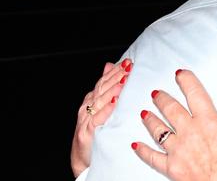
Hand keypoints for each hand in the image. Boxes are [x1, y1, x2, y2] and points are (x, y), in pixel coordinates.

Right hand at [71, 58, 131, 176]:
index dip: (115, 71)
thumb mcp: (100, 107)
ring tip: (124, 81)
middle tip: (129, 68)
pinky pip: (97, 119)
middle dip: (116, 76)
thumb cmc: (94, 132)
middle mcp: (87, 107)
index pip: (104, 81)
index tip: (128, 62)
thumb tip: (109, 65)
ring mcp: (86, 119)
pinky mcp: (87, 132)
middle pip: (103, 88)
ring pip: (100, 101)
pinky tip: (114, 103)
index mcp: (91, 100)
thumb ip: (105, 87)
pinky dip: (105, 110)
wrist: (82, 159)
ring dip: (112, 90)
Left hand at [132, 70, 216, 180]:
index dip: (186, 81)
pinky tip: (136, 145)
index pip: (195, 93)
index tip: (180, 74)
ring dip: (150, 119)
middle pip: (171, 109)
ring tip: (145, 112)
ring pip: (158, 130)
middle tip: (157, 93)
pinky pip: (151, 157)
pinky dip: (142, 150)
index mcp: (210, 121)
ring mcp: (178, 151)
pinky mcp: (171, 169)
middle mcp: (190, 133)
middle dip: (163, 98)